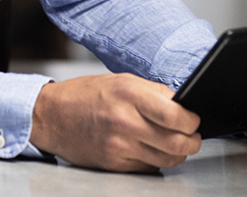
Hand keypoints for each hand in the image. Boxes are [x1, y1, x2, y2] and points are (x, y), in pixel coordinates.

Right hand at [30, 73, 201, 171]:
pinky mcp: (113, 164)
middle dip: (193, 142)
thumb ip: (154, 91)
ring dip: (179, 153)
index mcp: (129, 95)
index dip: (192, 121)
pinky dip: (158, 161)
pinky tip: (154, 150)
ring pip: (166, 159)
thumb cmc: (86, 95)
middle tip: (194, 137)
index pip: (176, 115)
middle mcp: (125, 122)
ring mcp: (119, 146)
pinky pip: (148, 167)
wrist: (52, 116)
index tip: (194, 120)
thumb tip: (182, 103)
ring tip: (178, 144)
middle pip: (176, 142)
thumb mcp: (121, 80)